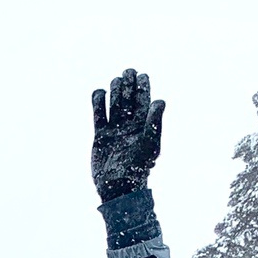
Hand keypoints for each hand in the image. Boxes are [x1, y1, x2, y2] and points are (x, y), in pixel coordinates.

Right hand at [90, 67, 165, 201]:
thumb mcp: (150, 143)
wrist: (118, 185)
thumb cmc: (138, 167)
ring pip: (114, 104)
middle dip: (128, 84)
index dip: (143, 87)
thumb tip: (160, 100)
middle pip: (128, 99)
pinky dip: (98, 103)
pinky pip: (99, 115)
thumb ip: (155, 121)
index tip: (142, 75)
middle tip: (128, 71)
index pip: (144, 101)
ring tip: (116, 80)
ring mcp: (114, 129)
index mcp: (143, 126)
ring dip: (115, 91)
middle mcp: (129, 126)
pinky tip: (99, 93)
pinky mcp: (100, 135)